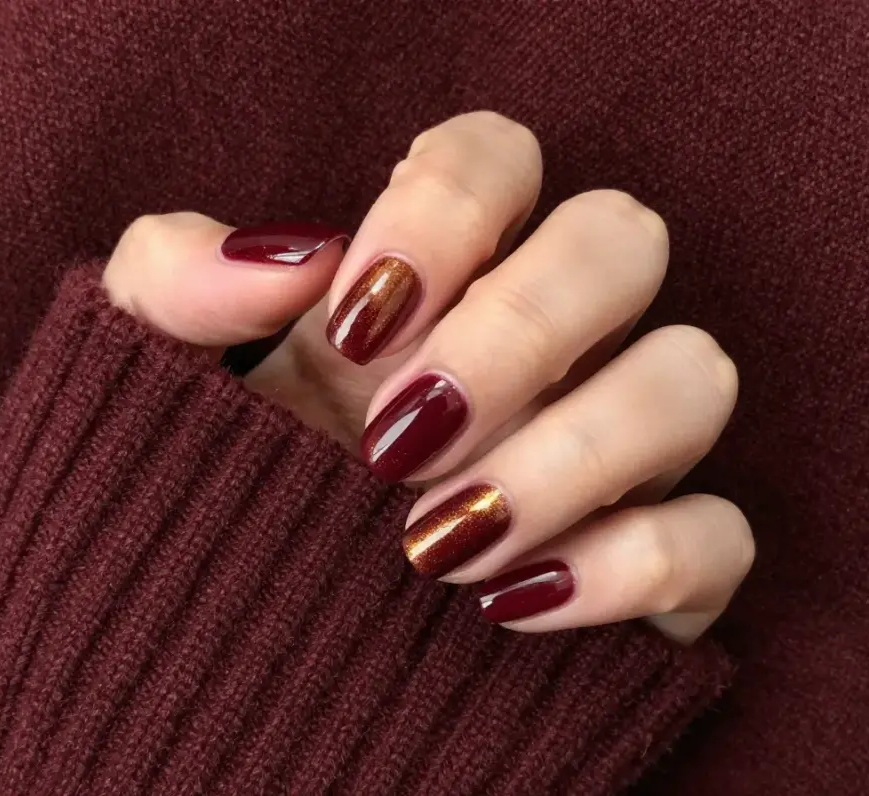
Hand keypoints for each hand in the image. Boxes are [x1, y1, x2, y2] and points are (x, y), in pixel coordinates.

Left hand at [103, 112, 752, 642]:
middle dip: (518, 330)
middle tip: (397, 439)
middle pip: (622, 241)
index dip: (447, 214)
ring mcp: (609, 451)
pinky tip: (508, 604)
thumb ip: (174, 279)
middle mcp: (544, 347)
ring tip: (438, 541)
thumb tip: (290, 254)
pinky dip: (632, 565)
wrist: (237, 660)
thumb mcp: (150, 379)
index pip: (501, 158)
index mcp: (437, 280)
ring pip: (691, 378)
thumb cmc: (207, 500)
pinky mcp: (649, 565)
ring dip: (573, 452)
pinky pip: (718, 536)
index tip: (356, 325)